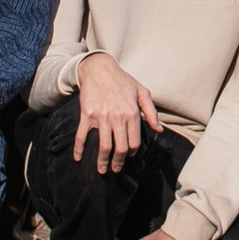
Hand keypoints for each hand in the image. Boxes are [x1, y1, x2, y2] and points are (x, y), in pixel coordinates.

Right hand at [73, 54, 161, 173]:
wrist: (99, 69)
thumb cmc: (123, 81)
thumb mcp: (142, 92)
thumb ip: (152, 112)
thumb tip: (160, 130)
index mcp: (132, 113)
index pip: (134, 142)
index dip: (133, 153)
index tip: (129, 156)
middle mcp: (117, 116)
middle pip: (120, 148)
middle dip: (118, 162)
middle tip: (116, 169)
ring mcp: (101, 117)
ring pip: (104, 146)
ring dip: (102, 162)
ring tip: (102, 170)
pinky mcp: (87, 115)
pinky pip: (82, 136)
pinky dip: (79, 149)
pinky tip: (79, 158)